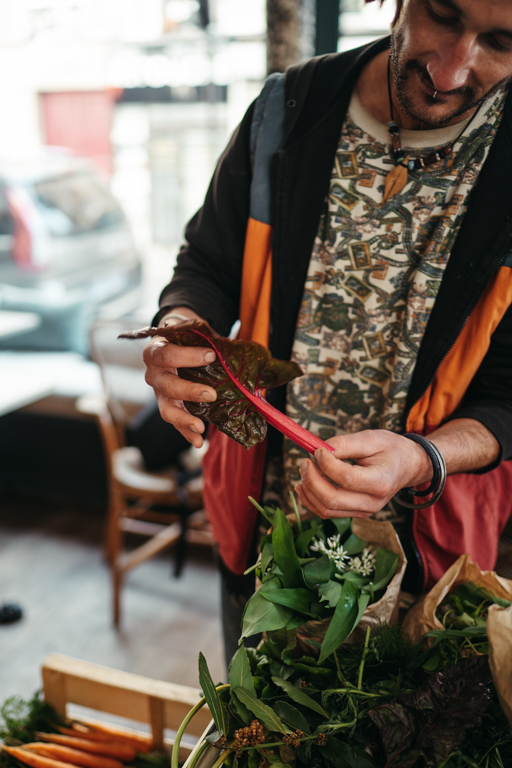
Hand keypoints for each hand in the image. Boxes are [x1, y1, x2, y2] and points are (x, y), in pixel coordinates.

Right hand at [143, 310, 215, 447]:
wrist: (172, 341)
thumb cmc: (183, 335)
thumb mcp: (190, 329)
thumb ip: (203, 335)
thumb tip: (228, 346)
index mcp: (155, 351)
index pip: (167, 355)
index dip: (188, 356)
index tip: (211, 355)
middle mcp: (153, 374)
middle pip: (167, 385)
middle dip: (189, 391)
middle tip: (211, 394)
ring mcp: (159, 393)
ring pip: (167, 409)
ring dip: (184, 420)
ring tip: (201, 427)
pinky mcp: (168, 406)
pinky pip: (175, 422)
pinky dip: (186, 432)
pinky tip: (198, 441)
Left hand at [295, 429, 431, 518]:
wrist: (407, 466)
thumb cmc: (391, 449)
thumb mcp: (371, 438)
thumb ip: (344, 444)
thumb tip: (319, 450)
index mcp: (381, 481)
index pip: (347, 478)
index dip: (327, 464)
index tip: (317, 449)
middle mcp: (372, 502)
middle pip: (332, 499)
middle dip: (312, 480)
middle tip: (305, 461)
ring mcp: (364, 511)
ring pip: (326, 509)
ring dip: (308, 491)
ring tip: (304, 470)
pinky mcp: (355, 512)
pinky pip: (327, 512)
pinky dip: (311, 501)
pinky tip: (303, 486)